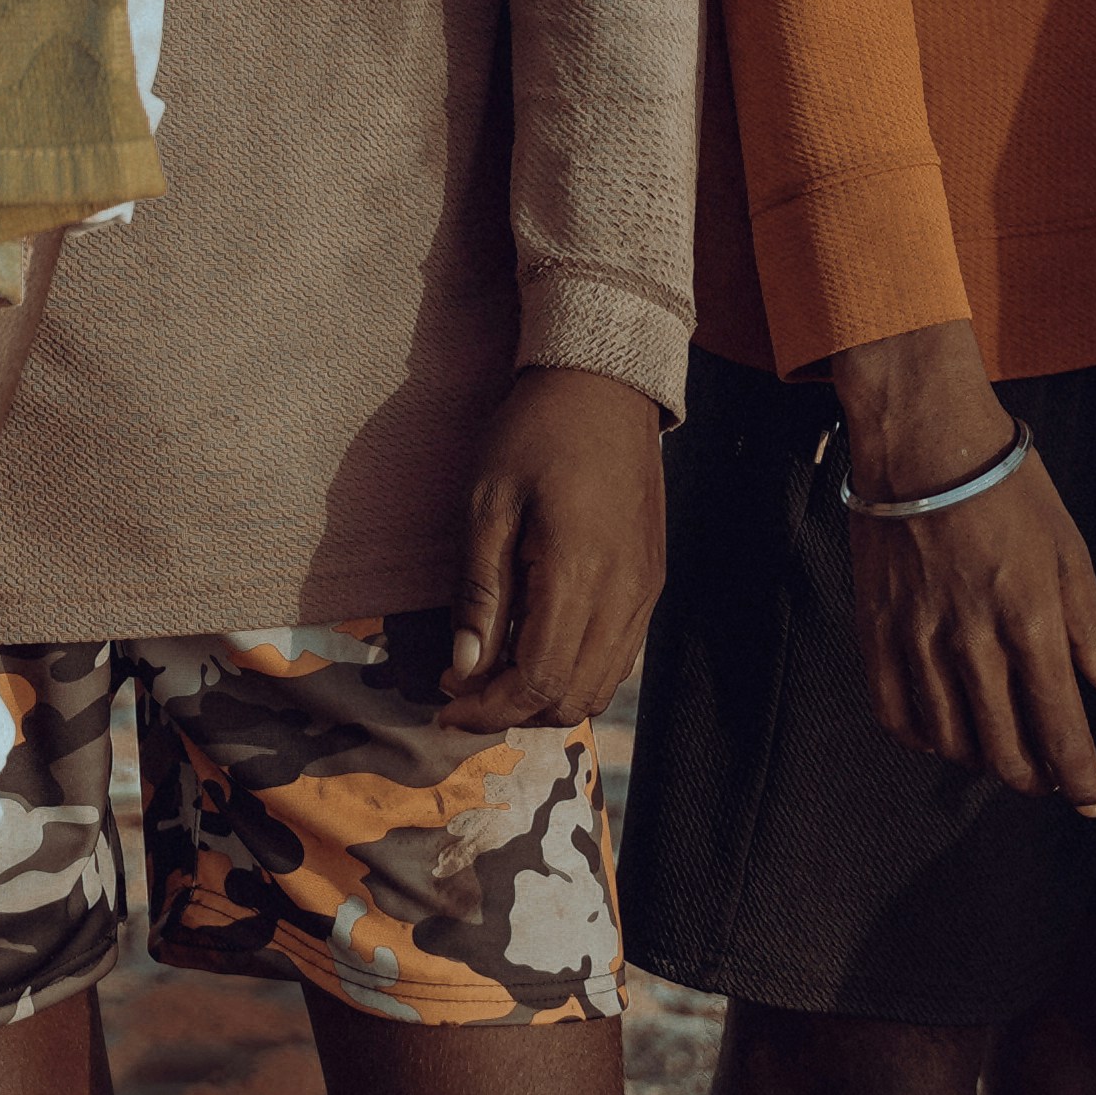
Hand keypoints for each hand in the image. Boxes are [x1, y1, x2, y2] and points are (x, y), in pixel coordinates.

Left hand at [424, 366, 668, 733]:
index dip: (488, 709)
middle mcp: (624, 593)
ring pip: (601, 685)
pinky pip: (619, 655)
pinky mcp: (650, 581)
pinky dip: (576, 670)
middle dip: (512, 710)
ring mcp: (644, 590)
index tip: (445, 703)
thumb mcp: (487, 502)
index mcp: (579, 573)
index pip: (538, 681)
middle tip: (462, 686)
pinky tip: (536, 644)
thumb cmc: (535, 431)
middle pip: (572, 697)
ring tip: (494, 670)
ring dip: (546, 696)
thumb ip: (480, 592)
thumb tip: (466, 667)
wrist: (603, 384)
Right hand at [843, 429, 1095, 808]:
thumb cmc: (1004, 487)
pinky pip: (894, 712)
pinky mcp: (875, 630)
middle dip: (1034, 777)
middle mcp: (972, 641)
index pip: (1059, 729)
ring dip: (982, 761)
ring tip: (1000, 751)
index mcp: (1030, 621)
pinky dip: (922, 738)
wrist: (921, 437)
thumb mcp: (1068, 551)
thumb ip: (1093, 631)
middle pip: (1004, 750)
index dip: (1079, 778)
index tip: (1091, 800)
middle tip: (1048, 774)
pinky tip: (941, 733)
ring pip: (951, 741)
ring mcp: (917, 638)